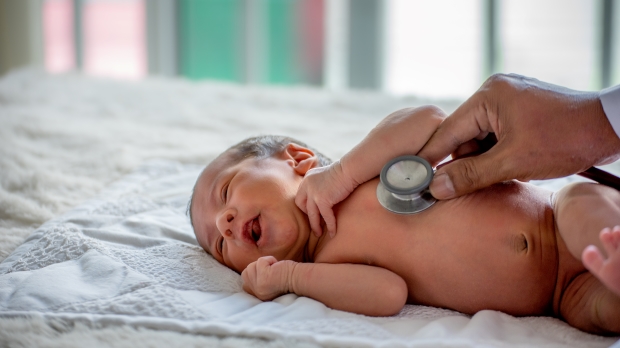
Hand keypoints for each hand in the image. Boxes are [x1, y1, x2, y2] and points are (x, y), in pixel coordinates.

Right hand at [241, 256, 294, 300]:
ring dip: (264, 263)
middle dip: (258, 268)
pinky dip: (269, 260)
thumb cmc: (286, 277)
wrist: (299, 278)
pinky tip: (277, 266)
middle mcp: (258, 294)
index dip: (253, 275)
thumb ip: (257, 279)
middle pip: (246, 273)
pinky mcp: (264, 278)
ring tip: (274, 269)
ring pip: (251, 266)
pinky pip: (260, 261)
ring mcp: (260, 286)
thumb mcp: (267, 281)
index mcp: (258, 296)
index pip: (245, 284)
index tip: (266, 274)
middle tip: (271, 271)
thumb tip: (248, 269)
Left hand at [295, 161, 356, 236]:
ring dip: (315, 225)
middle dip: (307, 215)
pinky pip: (325, 216)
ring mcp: (313, 192)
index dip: (305, 205)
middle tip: (314, 222)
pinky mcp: (322, 199)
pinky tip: (333, 232)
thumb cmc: (343, 172)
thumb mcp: (326, 176)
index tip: (313, 212)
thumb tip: (323, 197)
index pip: (300, 195)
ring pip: (312, 214)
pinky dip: (330, 225)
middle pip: (301, 204)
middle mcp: (307, 185)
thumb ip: (320, 185)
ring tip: (318, 233)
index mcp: (307, 179)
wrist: (350, 169)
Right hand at [418, 73, 619, 199]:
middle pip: (463, 135)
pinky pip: (496, 135)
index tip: (413, 178)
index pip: (448, 131)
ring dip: (484, 161)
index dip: (430, 157)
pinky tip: (507, 168)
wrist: (610, 127)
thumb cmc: (565, 139)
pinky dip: (497, 154)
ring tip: (499, 177)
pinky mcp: (521, 109)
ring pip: (480, 138)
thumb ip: (471, 175)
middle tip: (464, 188)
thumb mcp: (513, 162)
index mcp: (489, 96)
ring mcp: (509, 99)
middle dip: (465, 162)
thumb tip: (435, 188)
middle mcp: (495, 92)